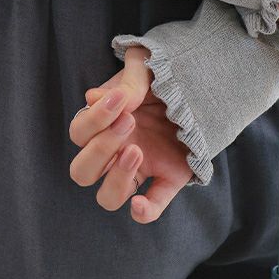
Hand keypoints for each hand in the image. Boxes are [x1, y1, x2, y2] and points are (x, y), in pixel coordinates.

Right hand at [69, 46, 192, 222]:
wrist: (199, 79)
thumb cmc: (162, 72)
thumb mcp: (146, 66)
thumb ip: (127, 81)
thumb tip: (93, 98)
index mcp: (105, 123)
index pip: (79, 132)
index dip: (94, 119)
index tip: (121, 99)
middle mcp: (116, 150)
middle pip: (82, 171)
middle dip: (100, 149)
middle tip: (129, 123)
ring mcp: (141, 167)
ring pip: (108, 197)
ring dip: (116, 179)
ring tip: (137, 151)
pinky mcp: (169, 178)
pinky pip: (151, 207)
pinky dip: (143, 213)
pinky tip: (140, 204)